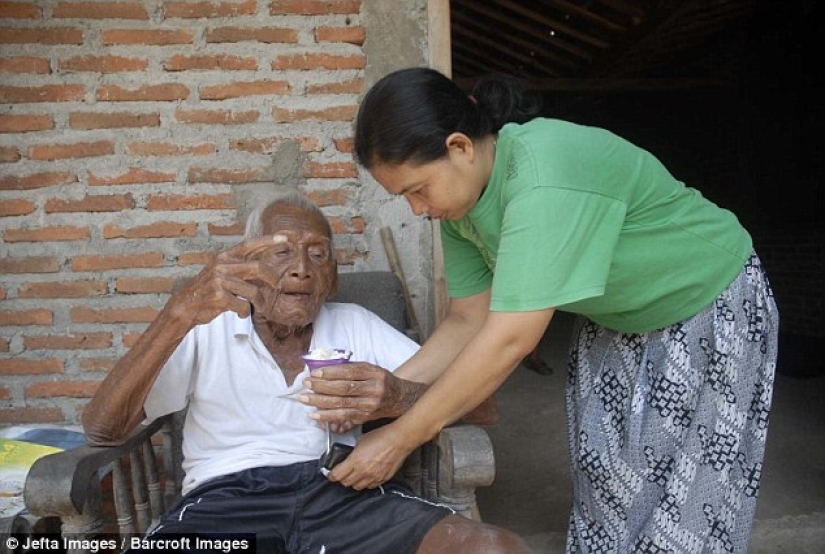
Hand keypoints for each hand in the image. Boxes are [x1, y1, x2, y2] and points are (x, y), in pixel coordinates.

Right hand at [168, 236, 283, 325]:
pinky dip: (245, 312)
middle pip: (257, 268)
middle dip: (272, 277)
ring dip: (259, 302)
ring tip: (259, 307)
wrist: (185, 305)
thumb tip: (264, 265)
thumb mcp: (221, 271)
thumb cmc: (208, 289)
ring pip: (252, 291)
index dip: (267, 241)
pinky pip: (243, 305)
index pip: (249, 245)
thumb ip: (240, 266)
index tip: (285, 238)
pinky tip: (241, 312)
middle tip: (278, 285)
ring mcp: (219, 281)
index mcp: (224, 257)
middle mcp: (221, 266)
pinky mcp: (218, 297)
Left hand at [303, 363, 425, 431]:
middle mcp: (373, 390)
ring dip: (320, 402)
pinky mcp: (365, 417)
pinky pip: (344, 417)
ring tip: (305, 399)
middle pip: (343, 388)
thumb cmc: (381, 381)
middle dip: (321, 386)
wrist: (400, 398)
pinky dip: (328, 416)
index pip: (349, 372)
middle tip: (306, 384)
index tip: (315, 373)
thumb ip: (352, 368)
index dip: (330, 373)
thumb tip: (325, 370)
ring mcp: (369, 405)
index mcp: (374, 374)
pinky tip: (315, 414)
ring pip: (341, 404)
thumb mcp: (372, 369)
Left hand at [325, 423, 416, 488]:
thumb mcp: (361, 440)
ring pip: (357, 487)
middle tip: (342, 473)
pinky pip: (370, 486)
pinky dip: (365, 483)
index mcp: (356, 461)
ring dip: (353, 482)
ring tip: (354, 475)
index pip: (337, 475)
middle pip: (346, 483)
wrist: (399, 440)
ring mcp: (374, 477)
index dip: (331, 475)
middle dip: (341, 478)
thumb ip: (353, 452)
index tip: (330, 474)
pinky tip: (366, 476)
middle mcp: (364, 471)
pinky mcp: (382, 479)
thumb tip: (347, 458)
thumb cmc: (382, 436)